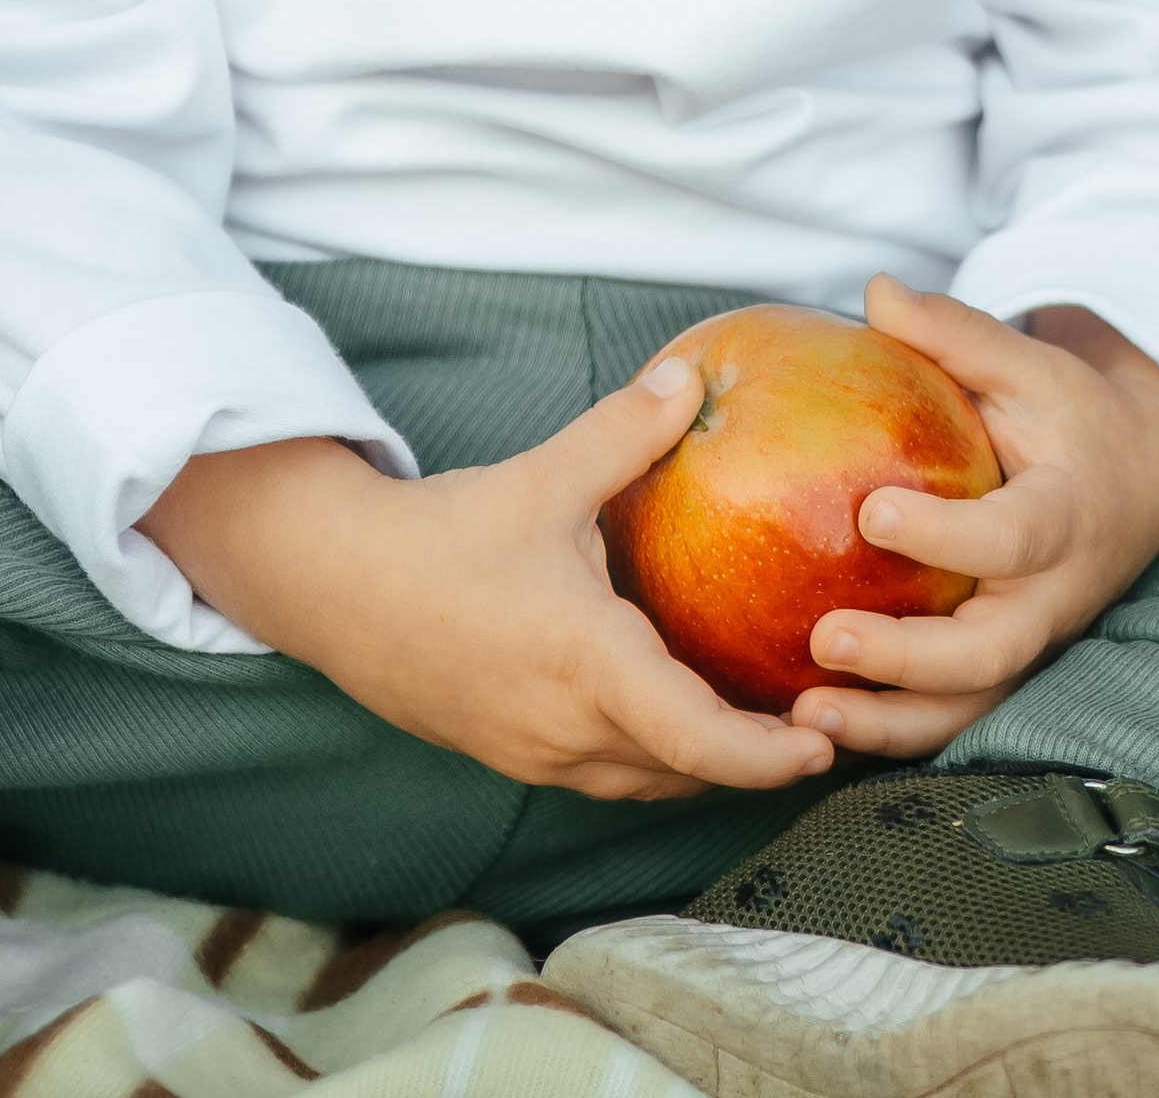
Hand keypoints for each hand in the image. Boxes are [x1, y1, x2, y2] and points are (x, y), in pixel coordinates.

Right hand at [142, 358, 835, 802]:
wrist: (332, 588)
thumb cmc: (439, 537)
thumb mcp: (541, 479)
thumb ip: (625, 432)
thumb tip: (694, 376)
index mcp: (586, 665)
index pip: (697, 741)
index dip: (768, 755)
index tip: (826, 743)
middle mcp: (568, 729)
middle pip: (686, 773)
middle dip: (755, 759)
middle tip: (821, 718)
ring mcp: (537, 754)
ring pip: (646, 781)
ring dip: (703, 762)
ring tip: (762, 719)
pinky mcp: (513, 755)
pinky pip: (606, 774)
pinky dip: (654, 756)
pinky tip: (675, 711)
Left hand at [789, 277, 1158, 759]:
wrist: (1141, 480)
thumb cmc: (1072, 415)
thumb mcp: (1031, 365)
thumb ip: (957, 335)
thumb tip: (875, 291)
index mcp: (1066, 516)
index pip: (1011, 537)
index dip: (947, 534)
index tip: (871, 513)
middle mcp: (1051, 597)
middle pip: (988, 656)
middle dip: (906, 659)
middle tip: (825, 639)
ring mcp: (1029, 645)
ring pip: (966, 710)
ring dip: (888, 725)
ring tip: (804, 714)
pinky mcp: (1003, 670)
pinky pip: (948, 717)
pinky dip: (887, 732)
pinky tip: (809, 723)